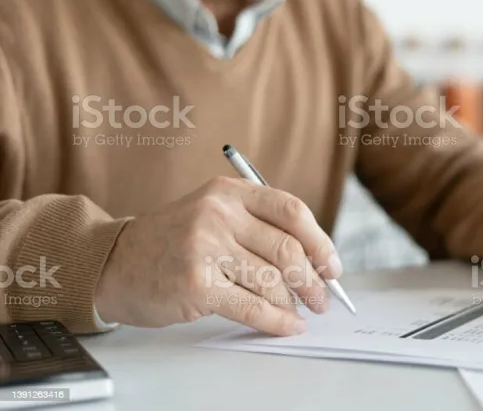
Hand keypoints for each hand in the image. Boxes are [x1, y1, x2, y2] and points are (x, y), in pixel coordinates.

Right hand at [95, 177, 342, 335]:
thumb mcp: (213, 214)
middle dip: (313, 279)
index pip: (292, 211)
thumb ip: (258, 227)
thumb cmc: (174, 242)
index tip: (332, 266)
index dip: (320, 241)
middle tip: (323, 298)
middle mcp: (218, 214)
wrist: (115, 262)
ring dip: (294, 302)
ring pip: (271, 280)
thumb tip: (314, 260)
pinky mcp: (196, 284)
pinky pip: (251, 306)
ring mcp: (205, 248)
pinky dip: (276, 321)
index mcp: (229, 193)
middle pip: (287, 249)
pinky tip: (287, 326)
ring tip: (300, 312)